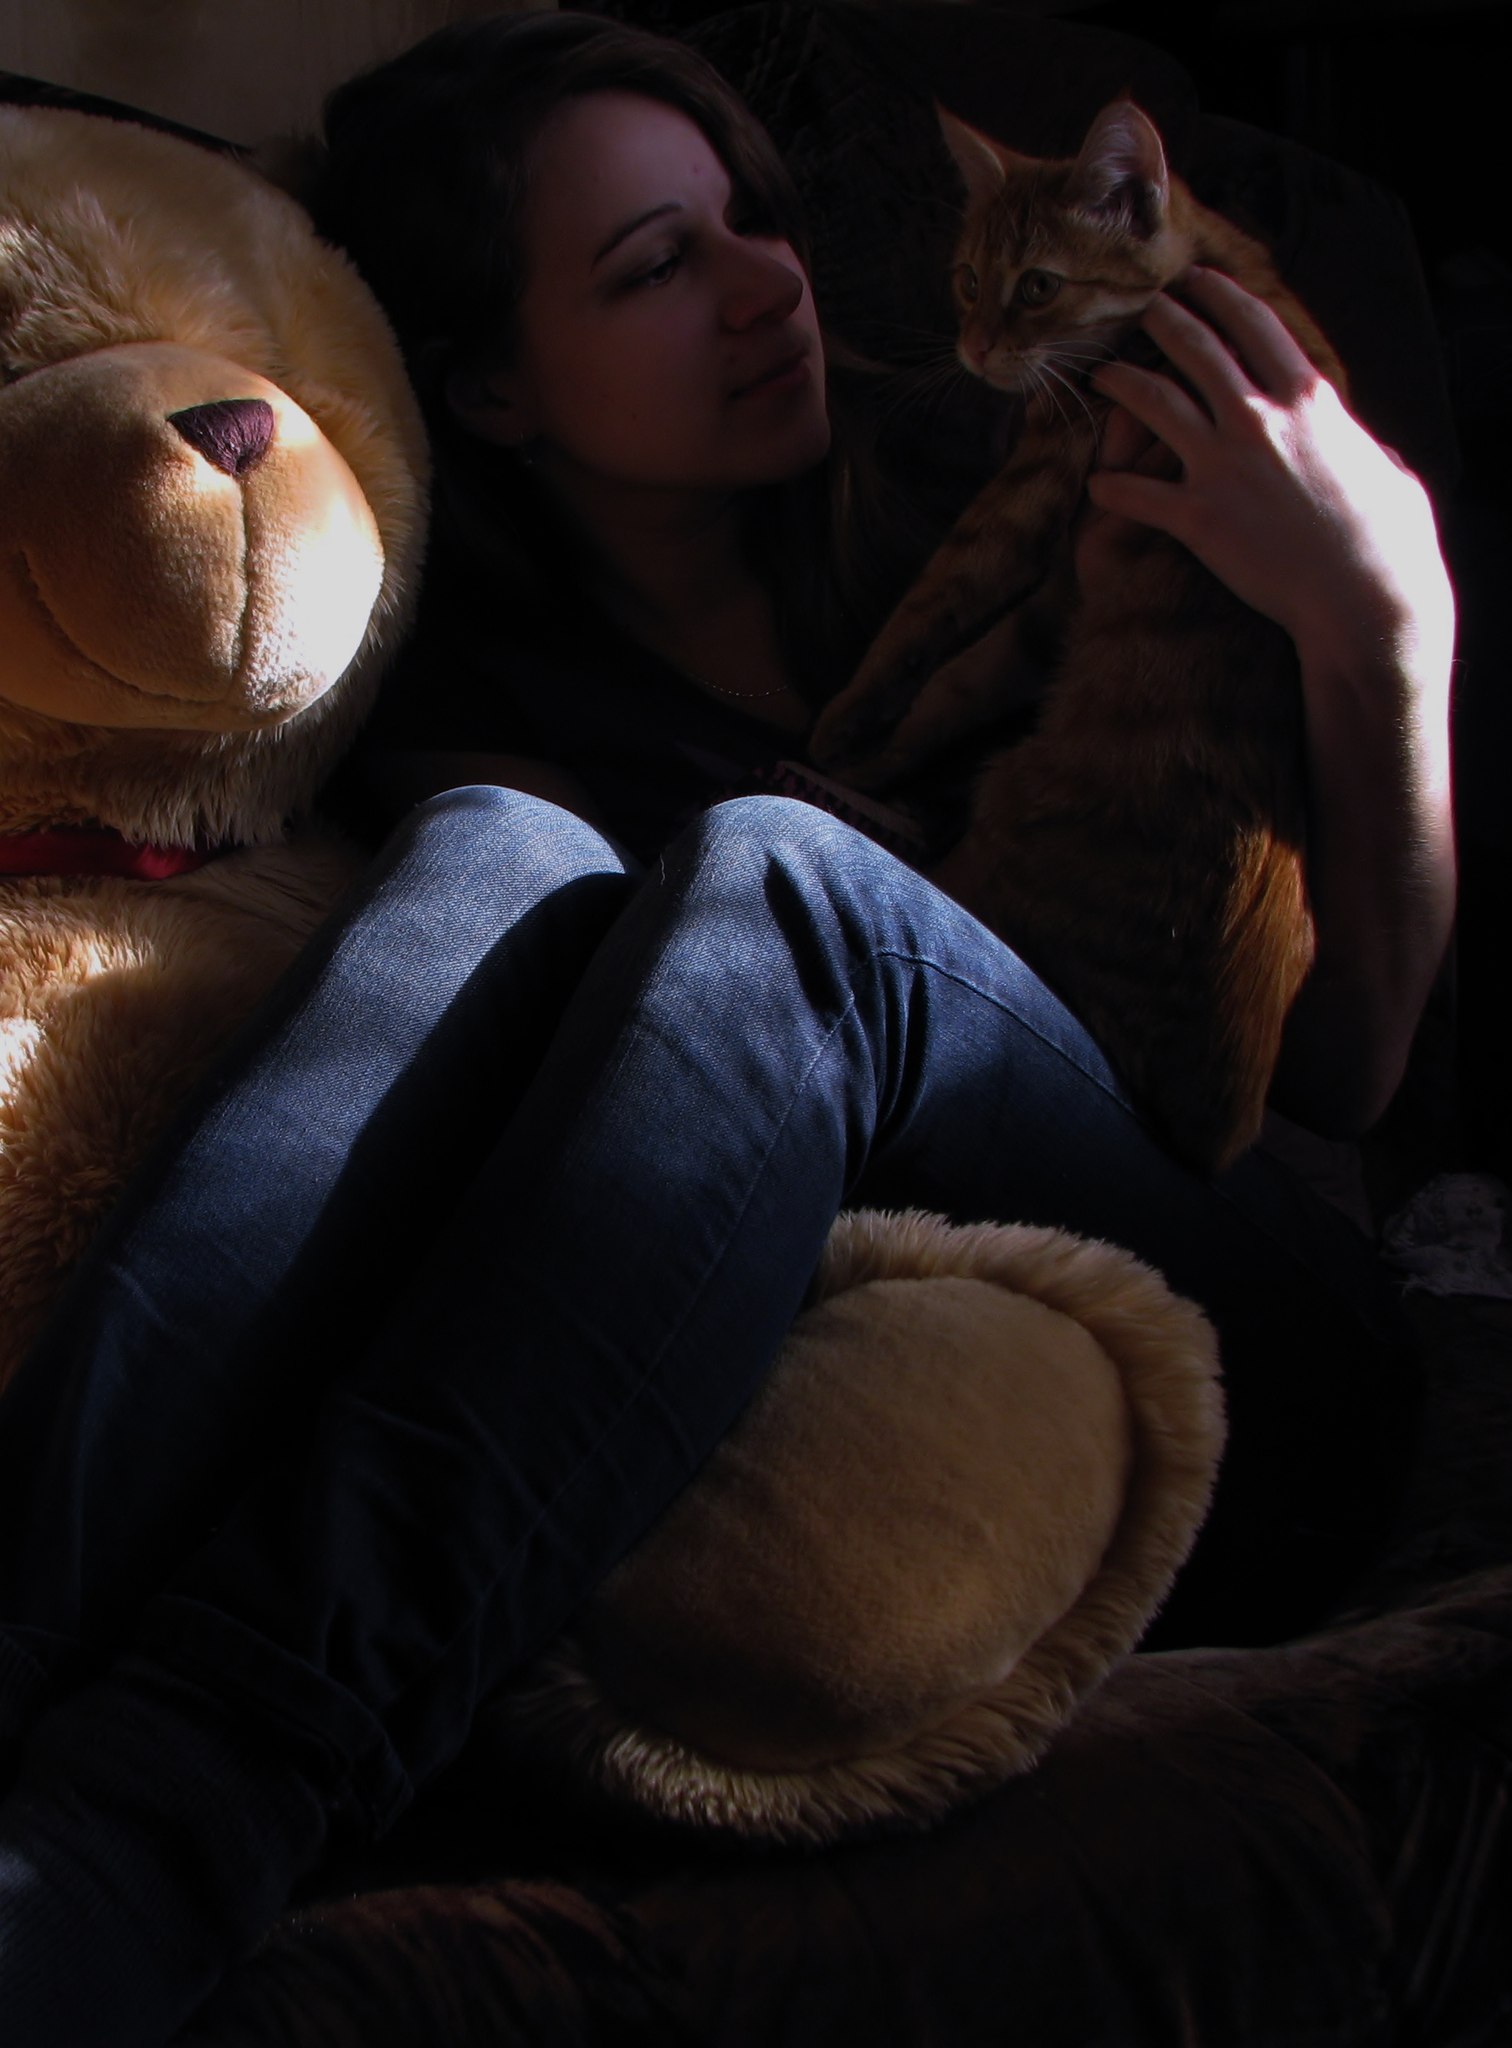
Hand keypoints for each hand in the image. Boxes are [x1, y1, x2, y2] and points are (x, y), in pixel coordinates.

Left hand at [1085, 268, 1452, 677]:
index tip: (1196, 281)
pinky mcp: (1197, 516)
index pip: (1255, 324)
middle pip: (1195, 349)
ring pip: (1153, 402)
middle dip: (1161, 321)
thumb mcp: (1389, 471)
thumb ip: (1367, 448)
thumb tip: (1370, 448)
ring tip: (1099, 375)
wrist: (1362, 594)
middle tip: (1138, 311)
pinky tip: (1096, 487)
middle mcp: (1260, 417)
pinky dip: (1111, 488)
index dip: (1219, 295)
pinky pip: (1135, 494)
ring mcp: (1223, 464)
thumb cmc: (1387, 540)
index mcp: (1308, 398)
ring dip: (1120, 382)